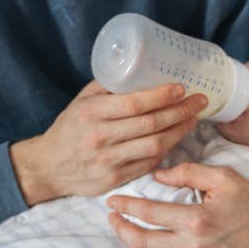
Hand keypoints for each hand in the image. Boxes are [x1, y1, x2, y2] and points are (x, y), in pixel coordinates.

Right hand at [9, 81, 206, 204]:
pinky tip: (176, 138)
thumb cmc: (69, 128)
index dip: (161, 96)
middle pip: (150, 124)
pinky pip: (148, 163)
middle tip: (199, 101)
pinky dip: (166, 150)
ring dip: (179, 131)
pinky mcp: (115, 179)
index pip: (133, 104)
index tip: (180, 88)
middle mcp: (100, 137)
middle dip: (179, 111)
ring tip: (193, 119)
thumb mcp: (81, 101)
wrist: (49, 167)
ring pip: (154, 145)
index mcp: (91, 113)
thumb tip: (141, 68)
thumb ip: (107, 87)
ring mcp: (109, 161)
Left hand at [104, 161, 248, 247]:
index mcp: (198, 220)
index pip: (149, 214)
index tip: (113, 200)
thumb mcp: (223, 177)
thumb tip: (158, 175)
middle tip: (112, 216)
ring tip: (125, 233)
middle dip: (120, 228)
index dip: (125, 206)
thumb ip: (188, 171)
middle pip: (141, 242)